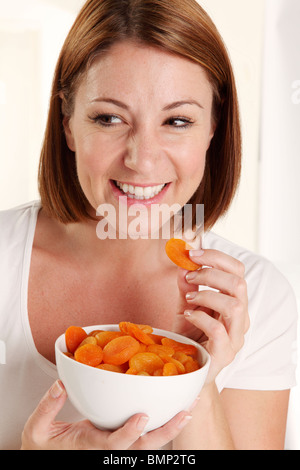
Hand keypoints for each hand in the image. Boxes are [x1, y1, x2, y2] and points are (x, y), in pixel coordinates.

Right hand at [21, 380, 191, 449]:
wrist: (45, 455)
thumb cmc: (42, 445)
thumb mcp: (37, 428)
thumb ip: (48, 406)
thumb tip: (60, 384)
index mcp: (91, 447)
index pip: (114, 444)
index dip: (129, 432)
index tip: (142, 417)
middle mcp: (108, 448)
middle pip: (143, 446)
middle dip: (166, 431)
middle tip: (185, 413)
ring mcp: (116, 443)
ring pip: (149, 442)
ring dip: (171, 425)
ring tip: (190, 406)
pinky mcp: (118, 437)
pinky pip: (144, 433)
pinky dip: (162, 421)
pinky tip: (175, 406)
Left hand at [174, 249, 248, 382]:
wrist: (187, 370)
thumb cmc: (189, 336)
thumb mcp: (185, 305)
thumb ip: (186, 286)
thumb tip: (183, 264)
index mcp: (234, 302)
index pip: (238, 271)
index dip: (217, 257)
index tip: (193, 254)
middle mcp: (240, 319)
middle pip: (239, 284)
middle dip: (211, 273)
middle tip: (189, 275)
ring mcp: (235, 337)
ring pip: (235, 306)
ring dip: (207, 294)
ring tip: (188, 298)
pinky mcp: (225, 354)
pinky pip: (218, 330)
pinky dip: (200, 317)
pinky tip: (187, 316)